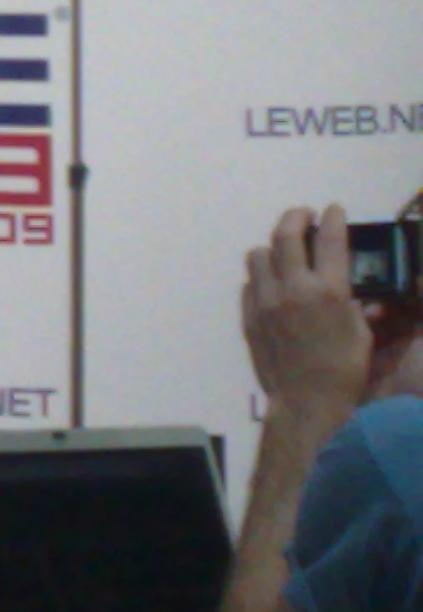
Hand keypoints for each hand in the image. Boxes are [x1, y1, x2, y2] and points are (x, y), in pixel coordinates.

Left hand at [243, 205, 371, 426]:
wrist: (306, 402)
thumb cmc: (344, 371)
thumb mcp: (362, 334)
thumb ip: (354, 304)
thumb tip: (352, 291)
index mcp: (329, 291)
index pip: (330, 240)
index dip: (333, 219)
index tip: (333, 209)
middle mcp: (293, 289)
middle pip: (286, 235)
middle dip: (296, 217)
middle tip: (304, 215)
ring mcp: (266, 301)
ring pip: (259, 255)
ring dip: (273, 247)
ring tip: (285, 252)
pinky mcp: (249, 315)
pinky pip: (250, 283)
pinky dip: (262, 277)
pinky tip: (272, 285)